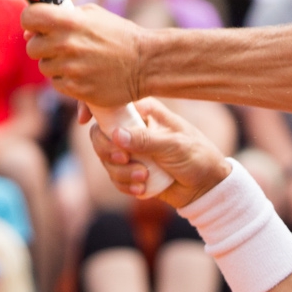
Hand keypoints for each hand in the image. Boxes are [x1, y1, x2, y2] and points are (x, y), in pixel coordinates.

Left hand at [25, 2, 144, 108]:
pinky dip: (67, 81)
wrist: (146, 64)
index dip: (31, 22)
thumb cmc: (120, 36)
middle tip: (64, 47)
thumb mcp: (93, 15)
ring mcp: (71, 69)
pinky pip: (57, 85)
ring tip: (79, 61)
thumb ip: (62, 17)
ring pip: (44, 68)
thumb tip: (30, 33)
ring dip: (56, 65)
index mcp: (70, 22)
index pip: (29, 18)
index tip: (39, 26)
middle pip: (32, 48)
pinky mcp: (77, 89)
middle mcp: (66, 45)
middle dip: (44, 47)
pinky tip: (85, 74)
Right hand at [87, 98, 233, 209]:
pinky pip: (114, 177)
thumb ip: (146, 141)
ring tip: (144, 178)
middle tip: (125, 159)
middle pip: (100, 134)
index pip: (111, 102)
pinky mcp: (132, 170)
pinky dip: (125, 185)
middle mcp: (134, 128)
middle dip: (108, 151)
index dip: (92, 106)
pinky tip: (143, 189)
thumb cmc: (197, 157)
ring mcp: (132, 150)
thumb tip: (116, 135)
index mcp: (145, 112)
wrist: (207, 187)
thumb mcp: (175, 146)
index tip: (84, 120)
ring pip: (105, 159)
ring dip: (121, 173)